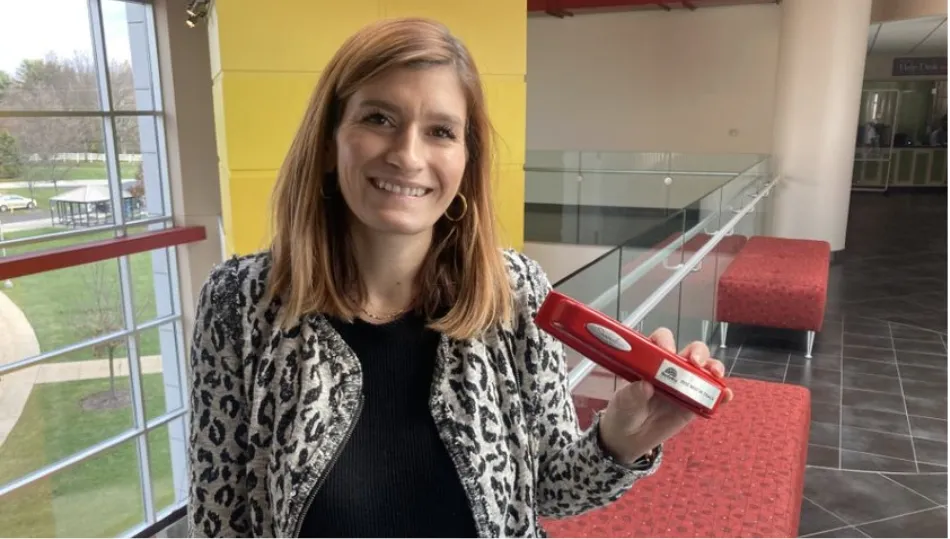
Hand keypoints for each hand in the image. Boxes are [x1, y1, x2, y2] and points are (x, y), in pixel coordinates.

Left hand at [598, 327, 733, 463]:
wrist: (628, 438)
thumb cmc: (624, 411)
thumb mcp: (623, 401)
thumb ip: (632, 393)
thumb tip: (645, 385)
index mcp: (650, 361)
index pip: (661, 341)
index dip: (666, 342)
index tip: (667, 352)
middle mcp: (671, 369)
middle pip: (690, 351)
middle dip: (697, 352)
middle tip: (695, 362)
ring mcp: (685, 386)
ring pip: (705, 370)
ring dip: (714, 368)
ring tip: (716, 375)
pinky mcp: (694, 404)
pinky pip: (711, 396)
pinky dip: (721, 393)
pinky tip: (726, 396)